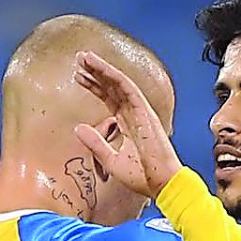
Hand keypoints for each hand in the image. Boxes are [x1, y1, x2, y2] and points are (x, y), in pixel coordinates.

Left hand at [72, 51, 181, 197]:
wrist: (162, 183)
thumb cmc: (143, 177)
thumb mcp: (111, 160)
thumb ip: (95, 144)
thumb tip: (78, 128)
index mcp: (129, 125)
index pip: (109, 99)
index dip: (94, 87)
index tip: (78, 77)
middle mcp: (134, 114)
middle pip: (112, 88)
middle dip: (95, 73)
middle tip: (78, 59)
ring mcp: (140, 111)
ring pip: (118, 83)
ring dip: (101, 69)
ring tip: (84, 57)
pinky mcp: (144, 111)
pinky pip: (127, 87)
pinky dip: (113, 75)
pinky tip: (99, 66)